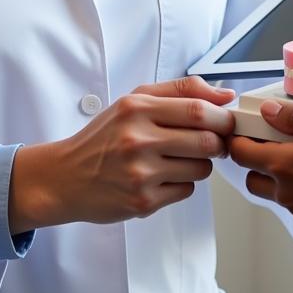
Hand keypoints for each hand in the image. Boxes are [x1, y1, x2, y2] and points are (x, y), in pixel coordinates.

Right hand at [8, 76, 235, 231]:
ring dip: (201, 164)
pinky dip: (184, 183)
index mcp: (137, 108)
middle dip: (219, 142)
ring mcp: (140, 173)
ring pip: (201, 168)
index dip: (222, 117)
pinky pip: (186, 190)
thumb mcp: (135, 100)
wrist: (66, 177)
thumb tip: (226, 94)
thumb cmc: (105, 136)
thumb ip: (181, 90)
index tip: (227, 121)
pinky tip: (163, 177)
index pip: (198, 109)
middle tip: (213, 142)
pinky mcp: (142, 202)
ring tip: (180, 159)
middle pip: (205, 141)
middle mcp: (137, 139)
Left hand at [229, 99, 292, 238]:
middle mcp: (286, 192)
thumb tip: (269, 111)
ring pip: (270, 191)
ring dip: (273, 173)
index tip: (247, 127)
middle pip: (250, 176)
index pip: (240, 154)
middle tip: (273, 139)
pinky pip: (291, 201)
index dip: (238, 138)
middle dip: (253, 158)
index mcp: (285, 166)